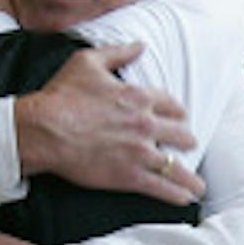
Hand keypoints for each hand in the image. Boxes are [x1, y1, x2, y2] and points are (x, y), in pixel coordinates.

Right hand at [15, 44, 204, 203]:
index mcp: (138, 97)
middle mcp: (145, 124)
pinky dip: (176, 194)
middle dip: (186, 140)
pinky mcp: (129, 175)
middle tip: (189, 145)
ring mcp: (140, 152)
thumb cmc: (61, 95)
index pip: (169, 104)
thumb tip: (139, 45)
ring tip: (198, 187)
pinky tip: (184, 198)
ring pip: (175, 165)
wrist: (45, 129)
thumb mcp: (88, 62)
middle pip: (179, 134)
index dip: (177, 112)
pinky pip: (161, 186)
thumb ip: (118, 52)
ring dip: (189, 177)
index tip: (180, 117)